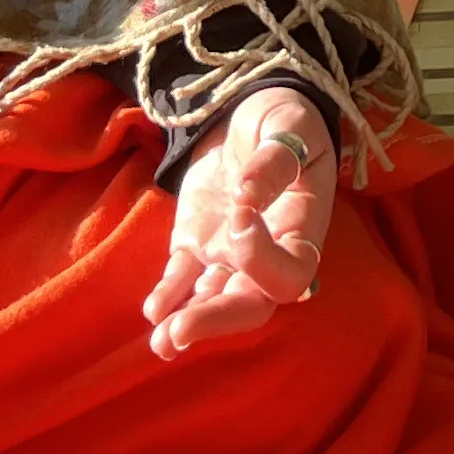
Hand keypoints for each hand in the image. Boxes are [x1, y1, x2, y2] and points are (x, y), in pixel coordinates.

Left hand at [143, 85, 333, 357]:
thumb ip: (274, 162)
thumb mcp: (290, 126)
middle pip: (250, 304)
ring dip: (187, 322)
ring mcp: (226, 252)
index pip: (290, 271)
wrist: (252, 112)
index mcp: (301, 230)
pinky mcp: (194, 243)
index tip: (239, 213)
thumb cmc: (285, 121)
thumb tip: (247, 194)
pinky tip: (153, 310)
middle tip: (180, 332)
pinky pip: (180, 279)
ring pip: (212, 300)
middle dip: (216, 320)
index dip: (263, 257)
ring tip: (161, 341)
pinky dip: (167, 296)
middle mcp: (266, 253)